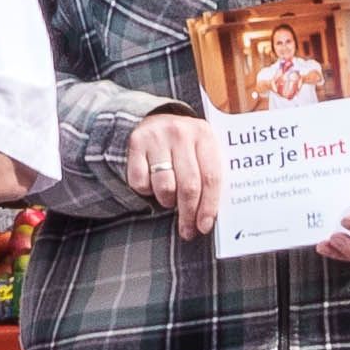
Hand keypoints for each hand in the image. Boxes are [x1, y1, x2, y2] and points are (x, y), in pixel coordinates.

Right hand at [121, 108, 223, 232]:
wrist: (157, 119)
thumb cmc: (187, 145)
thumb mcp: (203, 151)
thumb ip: (210, 175)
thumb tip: (213, 217)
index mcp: (205, 135)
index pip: (211, 177)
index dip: (208, 206)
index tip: (204, 226)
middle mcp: (181, 133)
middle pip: (188, 186)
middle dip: (188, 214)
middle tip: (188, 230)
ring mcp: (157, 137)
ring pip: (164, 187)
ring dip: (167, 201)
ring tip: (170, 198)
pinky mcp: (136, 143)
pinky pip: (140, 182)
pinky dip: (146, 191)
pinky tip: (152, 183)